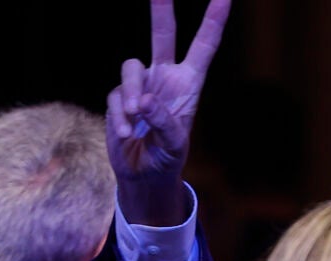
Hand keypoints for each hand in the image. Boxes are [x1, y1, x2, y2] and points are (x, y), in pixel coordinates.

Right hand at [105, 0, 230, 183]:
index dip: (213, 21)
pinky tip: (127, 134)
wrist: (144, 174)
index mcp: (189, 83)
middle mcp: (164, 76)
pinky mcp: (119, 97)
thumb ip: (164, 122)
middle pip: (162, 34)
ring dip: (132, 92)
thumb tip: (143, 101)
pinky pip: (116, 96)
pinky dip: (121, 116)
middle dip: (161, 10)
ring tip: (136, 117)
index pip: (203, 46)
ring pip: (131, 67)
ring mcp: (140, 85)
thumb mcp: (175, 144)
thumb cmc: (168, 156)